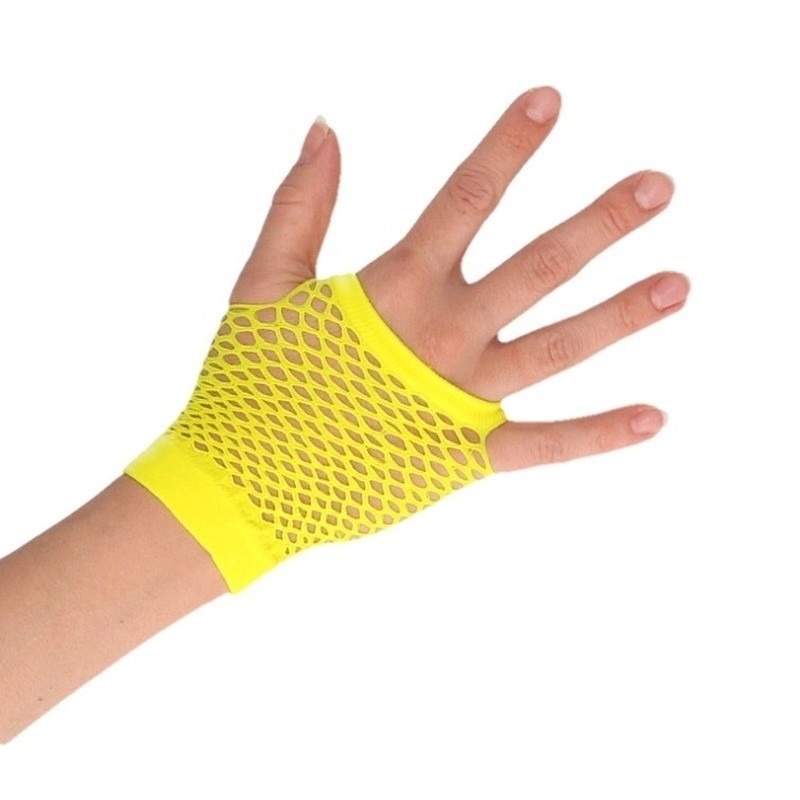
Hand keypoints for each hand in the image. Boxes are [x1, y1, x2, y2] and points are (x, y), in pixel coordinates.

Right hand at [231, 87, 688, 471]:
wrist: (241, 480)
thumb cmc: (250, 381)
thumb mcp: (263, 284)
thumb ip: (299, 205)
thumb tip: (324, 126)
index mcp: (394, 289)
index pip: (463, 199)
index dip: (508, 147)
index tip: (550, 102)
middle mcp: (440, 338)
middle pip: (535, 269)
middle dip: (599, 225)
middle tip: (659, 188)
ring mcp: (458, 400)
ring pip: (554, 350)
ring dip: (618, 316)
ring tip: (678, 284)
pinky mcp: (462, 457)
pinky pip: (540, 446)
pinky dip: (595, 435)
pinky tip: (654, 418)